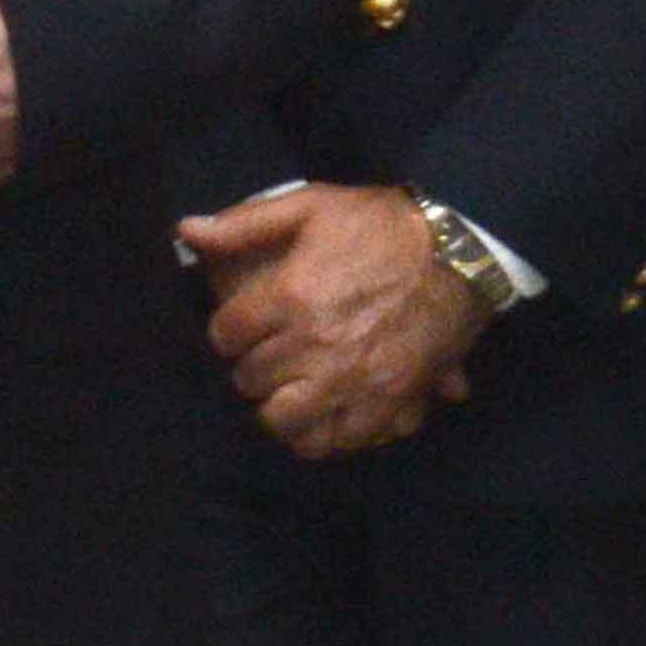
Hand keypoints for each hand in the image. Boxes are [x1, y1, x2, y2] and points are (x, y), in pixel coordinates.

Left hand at [178, 180, 489, 460]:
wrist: (459, 251)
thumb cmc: (382, 225)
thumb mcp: (311, 205)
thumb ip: (245, 223)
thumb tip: (186, 231)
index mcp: (291, 298)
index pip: (226, 336)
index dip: (227, 332)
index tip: (240, 329)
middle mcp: (314, 346)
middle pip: (250, 381)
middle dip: (252, 369)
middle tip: (266, 358)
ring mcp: (350, 381)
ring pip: (285, 423)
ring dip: (279, 410)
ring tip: (288, 393)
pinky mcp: (386, 404)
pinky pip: (336, 440)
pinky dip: (322, 434)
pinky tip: (322, 415)